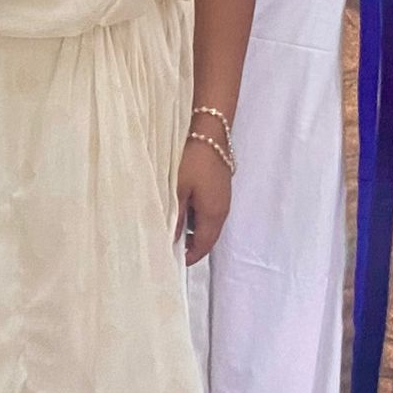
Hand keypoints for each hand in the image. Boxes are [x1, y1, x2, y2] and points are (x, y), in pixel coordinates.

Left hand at [175, 129, 232, 264]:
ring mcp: (223, 199)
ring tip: (172, 225)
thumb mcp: (178, 189)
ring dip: (193, 228)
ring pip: (208, 223)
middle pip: (207, 236)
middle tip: (169, 243)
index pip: (203, 246)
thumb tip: (171, 240)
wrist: (211, 133)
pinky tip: (182, 206)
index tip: (173, 259)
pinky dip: (196, 215)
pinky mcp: (221, 188)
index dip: (190, 256)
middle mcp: (222, 211)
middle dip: (190, 244)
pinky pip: (209, 210)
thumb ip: (175, 216)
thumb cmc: (192, 161)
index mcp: (213, 215)